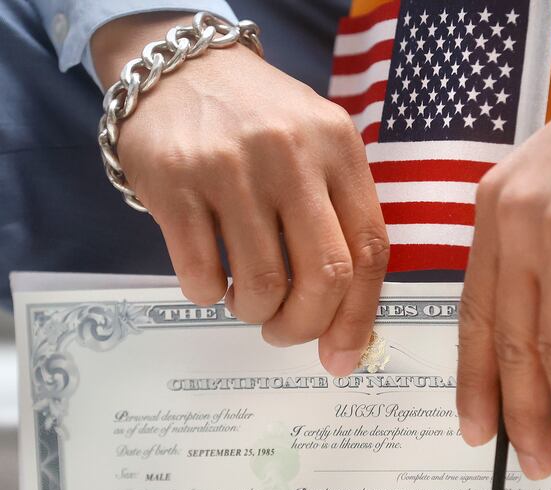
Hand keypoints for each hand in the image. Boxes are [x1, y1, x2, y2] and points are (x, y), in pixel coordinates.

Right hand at [92, 14, 388, 374]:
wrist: (181, 68)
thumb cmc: (260, 121)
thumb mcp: (317, 147)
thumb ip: (338, 217)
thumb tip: (346, 318)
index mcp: (340, 148)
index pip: (371, 249)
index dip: (360, 314)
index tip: (342, 354)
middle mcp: (292, 154)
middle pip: (325, 275)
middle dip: (306, 325)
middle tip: (285, 332)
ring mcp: (232, 166)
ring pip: (263, 284)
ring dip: (256, 313)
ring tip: (247, 301)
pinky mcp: (175, 181)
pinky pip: (202, 274)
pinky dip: (209, 296)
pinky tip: (211, 279)